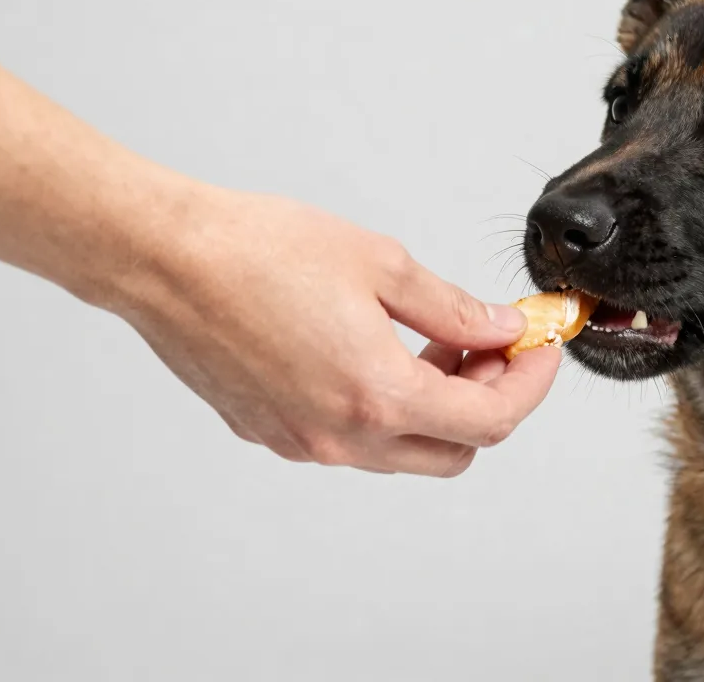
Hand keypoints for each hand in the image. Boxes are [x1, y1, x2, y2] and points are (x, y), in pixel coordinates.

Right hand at [116, 187, 560, 474]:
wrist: (164, 260)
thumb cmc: (258, 251)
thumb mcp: (380, 265)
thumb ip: (452, 309)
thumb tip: (499, 329)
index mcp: (378, 395)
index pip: (491, 421)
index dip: (530, 385)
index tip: (540, 350)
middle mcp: (342, 437)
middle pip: (454, 452)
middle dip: (487, 402)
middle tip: (488, 346)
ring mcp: (304, 443)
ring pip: (402, 451)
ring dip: (434, 407)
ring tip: (432, 343)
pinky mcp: (272, 434)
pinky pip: (352, 441)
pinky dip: (384, 409)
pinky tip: (375, 352)